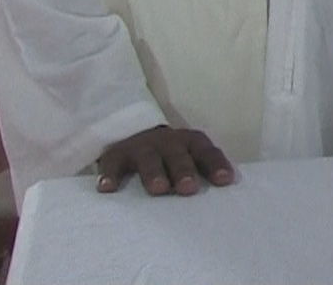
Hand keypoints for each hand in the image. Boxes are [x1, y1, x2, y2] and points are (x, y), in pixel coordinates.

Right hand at [96, 125, 234, 196]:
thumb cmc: (170, 158)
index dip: (215, 165)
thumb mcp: (188, 158)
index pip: (206, 153)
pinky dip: (110, 175)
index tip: (223, 180)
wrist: (134, 136)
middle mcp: (168, 142)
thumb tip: (222, 197)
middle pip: (178, 155)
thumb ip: (201, 173)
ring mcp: (141, 147)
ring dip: (154, 173)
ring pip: (148, 158)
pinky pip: (112, 163)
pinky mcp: (115, 155)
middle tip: (188, 188)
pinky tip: (108, 188)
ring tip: (158, 189)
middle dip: (184, 171)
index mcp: (190, 143)